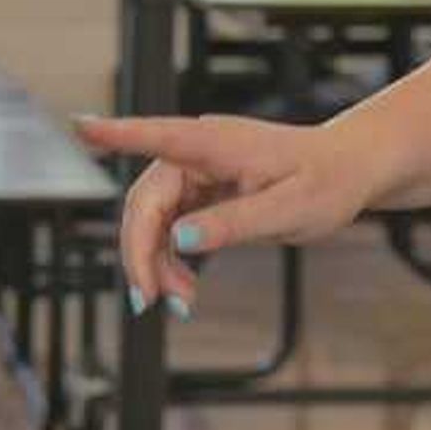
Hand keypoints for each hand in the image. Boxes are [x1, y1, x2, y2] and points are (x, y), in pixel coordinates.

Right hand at [76, 113, 378, 310]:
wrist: (351, 172)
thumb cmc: (328, 180)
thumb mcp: (288, 209)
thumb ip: (234, 224)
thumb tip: (182, 239)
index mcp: (216, 145)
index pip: (157, 135)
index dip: (115, 133)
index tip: (79, 125)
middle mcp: (197, 155)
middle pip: (145, 202)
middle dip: (140, 252)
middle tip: (149, 301)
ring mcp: (197, 175)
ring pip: (153, 221)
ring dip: (155, 263)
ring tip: (178, 304)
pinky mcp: (202, 195)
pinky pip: (170, 230)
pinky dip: (171, 262)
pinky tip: (183, 291)